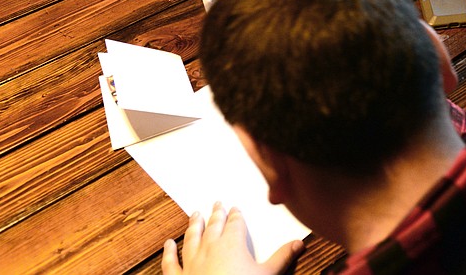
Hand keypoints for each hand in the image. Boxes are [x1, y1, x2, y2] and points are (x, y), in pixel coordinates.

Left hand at [161, 203, 302, 274]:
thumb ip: (282, 258)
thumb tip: (298, 244)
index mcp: (232, 244)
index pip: (235, 223)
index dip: (236, 215)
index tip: (235, 208)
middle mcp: (210, 248)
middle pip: (213, 225)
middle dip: (216, 214)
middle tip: (216, 204)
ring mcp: (191, 262)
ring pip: (192, 237)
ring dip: (194, 225)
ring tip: (195, 214)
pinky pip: (171, 262)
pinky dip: (168, 252)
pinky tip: (168, 244)